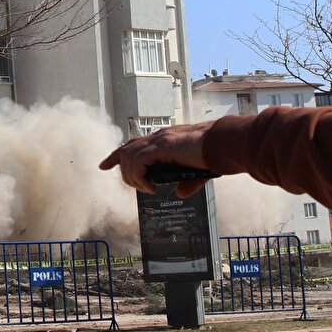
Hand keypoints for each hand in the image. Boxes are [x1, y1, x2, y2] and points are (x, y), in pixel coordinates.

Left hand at [99, 121, 215, 197]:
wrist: (227, 143)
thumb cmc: (216, 154)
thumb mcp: (199, 172)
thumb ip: (188, 182)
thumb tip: (180, 194)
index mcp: (164, 139)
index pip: (132, 144)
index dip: (115, 155)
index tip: (103, 166)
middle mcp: (159, 136)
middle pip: (125, 150)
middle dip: (123, 171)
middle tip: (138, 187)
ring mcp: (160, 139)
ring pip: (129, 156)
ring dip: (133, 176)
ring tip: (147, 188)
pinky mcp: (164, 145)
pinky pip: (139, 160)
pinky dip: (140, 176)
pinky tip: (151, 187)